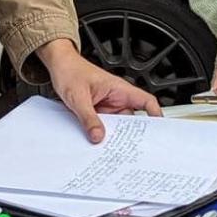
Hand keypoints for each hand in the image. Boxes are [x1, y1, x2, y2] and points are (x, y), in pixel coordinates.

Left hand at [39, 39, 160, 144]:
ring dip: (113, 136)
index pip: (146, 102)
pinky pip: (103, 126)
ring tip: (108, 149)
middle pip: (131, 120)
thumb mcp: (78, 97)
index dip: (155, 116)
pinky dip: (101, 134)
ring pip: (116, 126)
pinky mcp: (98, 113)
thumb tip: (98, 136)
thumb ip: (88, 117)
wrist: (58, 66)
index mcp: (120, 89)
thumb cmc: (70, 71)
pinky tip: (96, 142)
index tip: (158, 132)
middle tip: (126, 150)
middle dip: (130, 135)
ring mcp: (107, 107)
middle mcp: (117, 99)